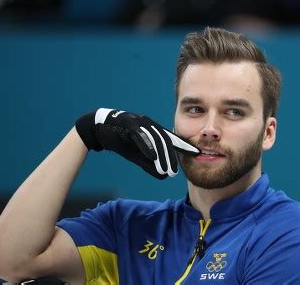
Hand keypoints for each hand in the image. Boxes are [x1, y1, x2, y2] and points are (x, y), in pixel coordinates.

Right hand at [75, 108, 198, 178]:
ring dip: (161, 155)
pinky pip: (140, 135)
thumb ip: (150, 165)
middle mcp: (150, 125)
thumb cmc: (122, 141)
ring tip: (166, 169)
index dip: (185, 147)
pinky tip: (152, 157)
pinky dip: (147, 146)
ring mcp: (140, 123)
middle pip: (166, 141)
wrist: (101, 129)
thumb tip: (164, 176)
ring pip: (155, 139)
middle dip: (172, 157)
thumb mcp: (138, 156)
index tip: (198, 155)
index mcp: (155, 131)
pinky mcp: (129, 123)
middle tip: (176, 172)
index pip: (173, 140)